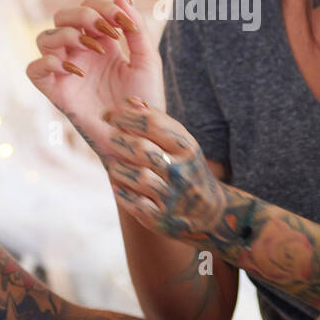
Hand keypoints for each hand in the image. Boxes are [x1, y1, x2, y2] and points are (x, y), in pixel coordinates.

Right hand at [26, 0, 162, 165]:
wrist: (139, 134)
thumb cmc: (144, 100)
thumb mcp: (147, 60)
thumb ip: (136, 27)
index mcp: (102, 42)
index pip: (89, 8)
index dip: (102, 7)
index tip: (123, 21)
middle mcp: (80, 53)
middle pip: (62, 16)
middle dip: (82, 15)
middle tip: (105, 29)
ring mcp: (65, 71)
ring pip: (44, 37)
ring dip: (67, 35)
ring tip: (94, 50)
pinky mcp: (56, 92)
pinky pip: (34, 69)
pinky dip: (48, 62)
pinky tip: (75, 70)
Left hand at [100, 101, 229, 244]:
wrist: (209, 212)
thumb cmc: (185, 168)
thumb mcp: (180, 143)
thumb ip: (156, 121)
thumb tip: (130, 101)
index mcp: (186, 147)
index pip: (152, 123)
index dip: (126, 116)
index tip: (110, 115)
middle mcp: (181, 171)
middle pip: (141, 149)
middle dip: (119, 140)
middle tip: (111, 138)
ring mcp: (172, 196)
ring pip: (137, 176)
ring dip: (118, 168)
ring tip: (114, 164)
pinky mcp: (162, 219)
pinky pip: (135, 204)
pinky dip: (123, 194)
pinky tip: (118, 186)